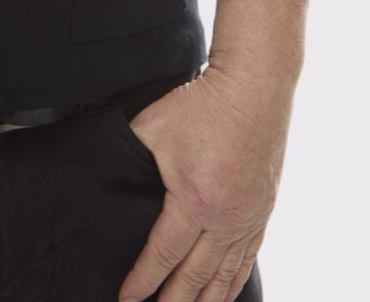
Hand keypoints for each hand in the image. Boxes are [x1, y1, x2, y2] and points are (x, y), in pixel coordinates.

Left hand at [116, 65, 288, 301]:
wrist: (255, 88)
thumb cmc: (204, 104)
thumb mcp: (153, 125)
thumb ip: (130, 154)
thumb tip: (106, 167)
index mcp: (196, 201)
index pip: (163, 254)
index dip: (143, 280)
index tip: (128, 298)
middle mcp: (226, 219)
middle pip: (195, 277)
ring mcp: (249, 218)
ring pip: (225, 276)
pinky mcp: (264, 211)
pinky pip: (248, 259)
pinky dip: (233, 283)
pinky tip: (224, 296)